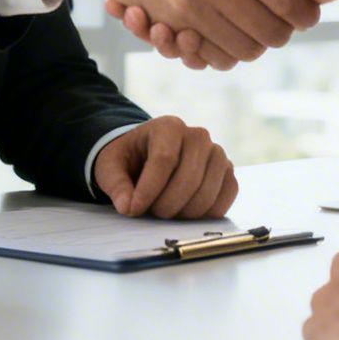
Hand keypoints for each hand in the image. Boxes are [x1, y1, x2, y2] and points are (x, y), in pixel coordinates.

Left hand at [91, 115, 237, 218]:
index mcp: (168, 127)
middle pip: (189, 178)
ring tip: (166, 210)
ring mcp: (216, 153)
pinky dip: (207, 212)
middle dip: (166, 204)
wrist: (148, 156)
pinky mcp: (227, 172)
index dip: (149, 190)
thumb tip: (127, 206)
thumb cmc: (130, 159)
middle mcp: (197, 136)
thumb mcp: (111, 166)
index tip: (134, 209)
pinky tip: (187, 211)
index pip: (164, 159)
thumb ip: (116, 185)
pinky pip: (226, 195)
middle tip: (151, 212)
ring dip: (184, 212)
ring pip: (207, 191)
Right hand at [109, 0, 338, 64]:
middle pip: (170, 17)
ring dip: (164, 39)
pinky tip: (168, 34)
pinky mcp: (251, 32)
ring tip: (147, 22)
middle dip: (147, 21)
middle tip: (127, 11)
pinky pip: (213, 53)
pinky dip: (191, 52)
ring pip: (187, 40)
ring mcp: (235, 12)